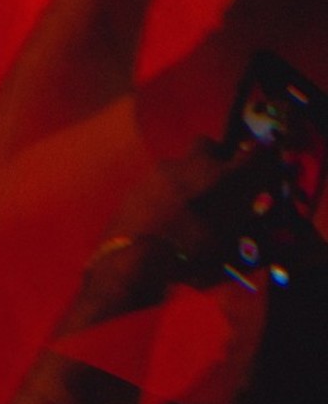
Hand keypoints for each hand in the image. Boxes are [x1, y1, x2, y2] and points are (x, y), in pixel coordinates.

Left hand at [101, 140, 252, 281]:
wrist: (140, 257)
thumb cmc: (196, 258)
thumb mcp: (235, 255)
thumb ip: (253, 239)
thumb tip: (263, 233)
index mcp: (228, 179)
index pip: (256, 152)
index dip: (260, 158)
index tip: (260, 169)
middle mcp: (196, 165)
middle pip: (208, 145)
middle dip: (214, 159)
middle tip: (217, 183)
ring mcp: (163, 171)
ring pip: (180, 163)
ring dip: (186, 178)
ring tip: (186, 206)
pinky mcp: (140, 182)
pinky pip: (157, 181)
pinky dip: (163, 193)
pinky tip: (161, 214)